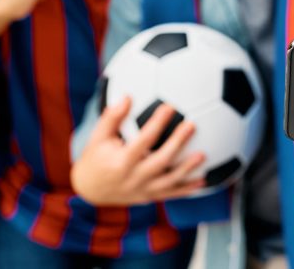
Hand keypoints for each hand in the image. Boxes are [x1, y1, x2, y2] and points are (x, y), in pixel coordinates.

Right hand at [71, 96, 206, 204]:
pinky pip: (171, 194)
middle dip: (177, 143)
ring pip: (169, 181)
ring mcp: (143, 190)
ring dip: (187, 169)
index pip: (143, 141)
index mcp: (121, 162)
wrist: (90, 190)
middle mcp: (134, 178)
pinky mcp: (149, 197)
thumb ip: (112, 117)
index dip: (157, 123)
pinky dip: (187, 189)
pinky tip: (203, 179)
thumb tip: (127, 96)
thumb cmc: (95, 157)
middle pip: (161, 161)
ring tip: (203, 154)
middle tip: (192, 125)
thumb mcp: (98, 137)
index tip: (170, 106)